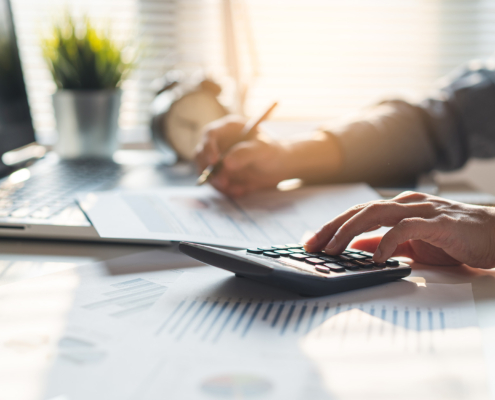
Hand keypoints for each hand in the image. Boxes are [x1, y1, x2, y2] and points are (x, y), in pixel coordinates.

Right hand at [195, 115, 343, 196]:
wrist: (279, 167)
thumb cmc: (273, 152)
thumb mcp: (263, 150)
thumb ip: (246, 154)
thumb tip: (226, 163)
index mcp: (228, 128)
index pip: (210, 134)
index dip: (208, 148)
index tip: (214, 163)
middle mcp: (219, 142)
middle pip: (201, 154)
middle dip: (209, 171)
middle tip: (224, 183)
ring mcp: (218, 158)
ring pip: (206, 172)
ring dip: (218, 184)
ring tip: (238, 190)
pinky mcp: (220, 173)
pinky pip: (216, 183)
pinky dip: (225, 190)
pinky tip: (241, 191)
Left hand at [304, 191, 494, 268]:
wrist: (494, 237)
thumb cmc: (454, 239)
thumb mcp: (412, 243)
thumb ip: (385, 242)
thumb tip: (357, 247)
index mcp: (398, 208)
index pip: (357, 213)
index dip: (332, 226)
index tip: (312, 242)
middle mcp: (406, 204)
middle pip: (360, 211)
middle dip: (332, 227)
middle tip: (312, 245)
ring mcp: (422, 210)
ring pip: (377, 213)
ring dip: (350, 231)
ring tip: (334, 249)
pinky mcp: (439, 223)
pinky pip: (407, 228)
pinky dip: (387, 241)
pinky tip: (375, 256)